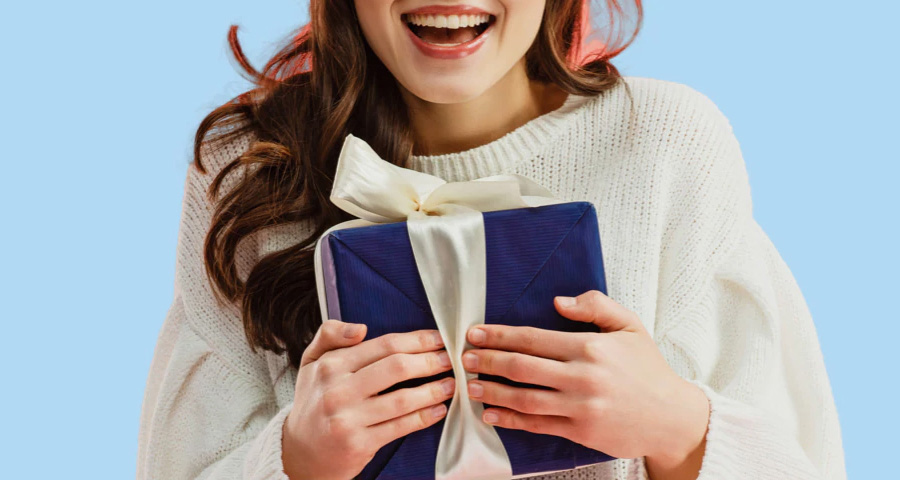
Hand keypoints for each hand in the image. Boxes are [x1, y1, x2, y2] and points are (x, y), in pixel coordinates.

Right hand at [282, 320, 454, 479]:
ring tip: (451, 384)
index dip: (417, 340)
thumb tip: (360, 328)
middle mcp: (338, 391)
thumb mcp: (312, 362)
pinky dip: (424, 417)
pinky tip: (439, 409)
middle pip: (396, 368)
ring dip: (433, 390)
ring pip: (402, 400)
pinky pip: (400, 427)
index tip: (438, 339)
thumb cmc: (313, 401)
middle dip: (430, 361)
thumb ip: (330, 334)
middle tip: (451, 359)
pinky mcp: (359, 444)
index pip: (383, 345)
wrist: (300, 451)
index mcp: (330, 365)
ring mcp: (348, 419)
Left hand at [460, 290, 709, 468]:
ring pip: (525, 398)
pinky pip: (537, 424)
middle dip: (489, 361)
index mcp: (590, 347)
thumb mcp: (629, 326)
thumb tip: (559, 301)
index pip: (533, 338)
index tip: (475, 333)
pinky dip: (510, 420)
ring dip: (493, 391)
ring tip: (470, 386)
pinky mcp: (580, 431)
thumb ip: (595, 306)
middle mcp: (582, 376)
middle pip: (522, 366)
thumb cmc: (648, 369)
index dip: (500, 335)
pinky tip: (491, 414)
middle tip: (464, 357)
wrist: (672, 417)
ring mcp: (580, 406)